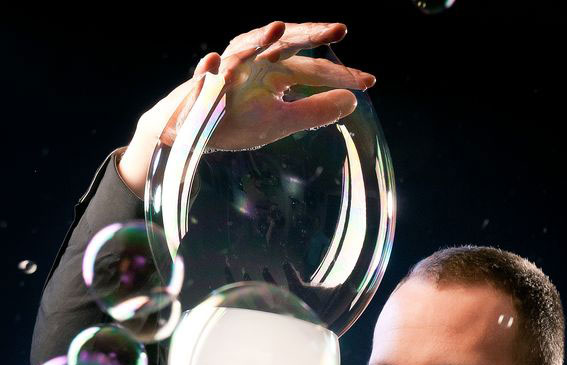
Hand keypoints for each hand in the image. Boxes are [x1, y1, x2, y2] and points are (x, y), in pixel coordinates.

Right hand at [194, 20, 374, 150]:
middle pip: (284, 44)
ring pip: (243, 48)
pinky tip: (214, 63)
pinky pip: (204, 75)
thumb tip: (351, 102)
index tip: (369, 81)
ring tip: (277, 28)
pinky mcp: (202, 84)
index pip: (313, 68)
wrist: (194, 130)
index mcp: (276, 70)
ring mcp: (227, 69)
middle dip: (308, 34)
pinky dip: (209, 69)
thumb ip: (315, 111)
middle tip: (337, 28)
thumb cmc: (236, 122)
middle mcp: (255, 62)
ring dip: (257, 38)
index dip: (339, 73)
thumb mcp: (282, 122)